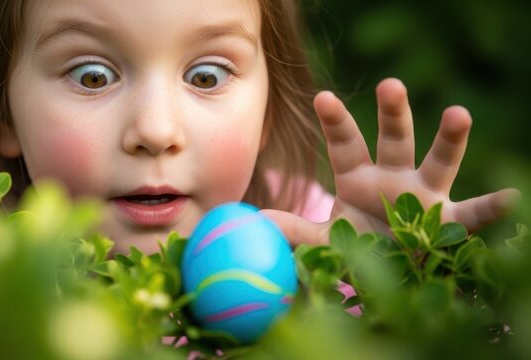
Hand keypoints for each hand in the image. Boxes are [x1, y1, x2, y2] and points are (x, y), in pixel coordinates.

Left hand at [263, 78, 519, 246]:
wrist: (387, 270)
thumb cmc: (354, 244)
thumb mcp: (323, 240)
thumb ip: (295, 231)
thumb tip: (255, 222)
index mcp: (356, 176)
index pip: (344, 142)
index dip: (336, 120)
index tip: (322, 97)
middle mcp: (393, 177)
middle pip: (394, 138)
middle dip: (394, 112)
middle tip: (391, 85)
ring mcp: (425, 195)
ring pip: (438, 161)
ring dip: (449, 138)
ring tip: (458, 113)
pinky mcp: (449, 221)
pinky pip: (473, 214)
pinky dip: (490, 207)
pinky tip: (511, 197)